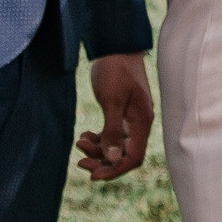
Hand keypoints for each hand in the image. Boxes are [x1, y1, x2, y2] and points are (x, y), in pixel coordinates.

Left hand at [76, 52, 153, 181]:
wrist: (116, 47)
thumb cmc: (115, 71)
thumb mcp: (112, 101)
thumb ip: (113, 130)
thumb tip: (113, 158)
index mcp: (142, 121)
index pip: (133, 157)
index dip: (114, 169)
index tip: (93, 175)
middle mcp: (139, 122)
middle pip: (124, 154)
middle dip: (103, 161)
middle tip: (80, 162)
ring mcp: (131, 117)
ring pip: (117, 145)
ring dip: (98, 149)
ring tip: (79, 142)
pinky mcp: (122, 111)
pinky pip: (112, 133)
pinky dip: (99, 138)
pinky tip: (84, 135)